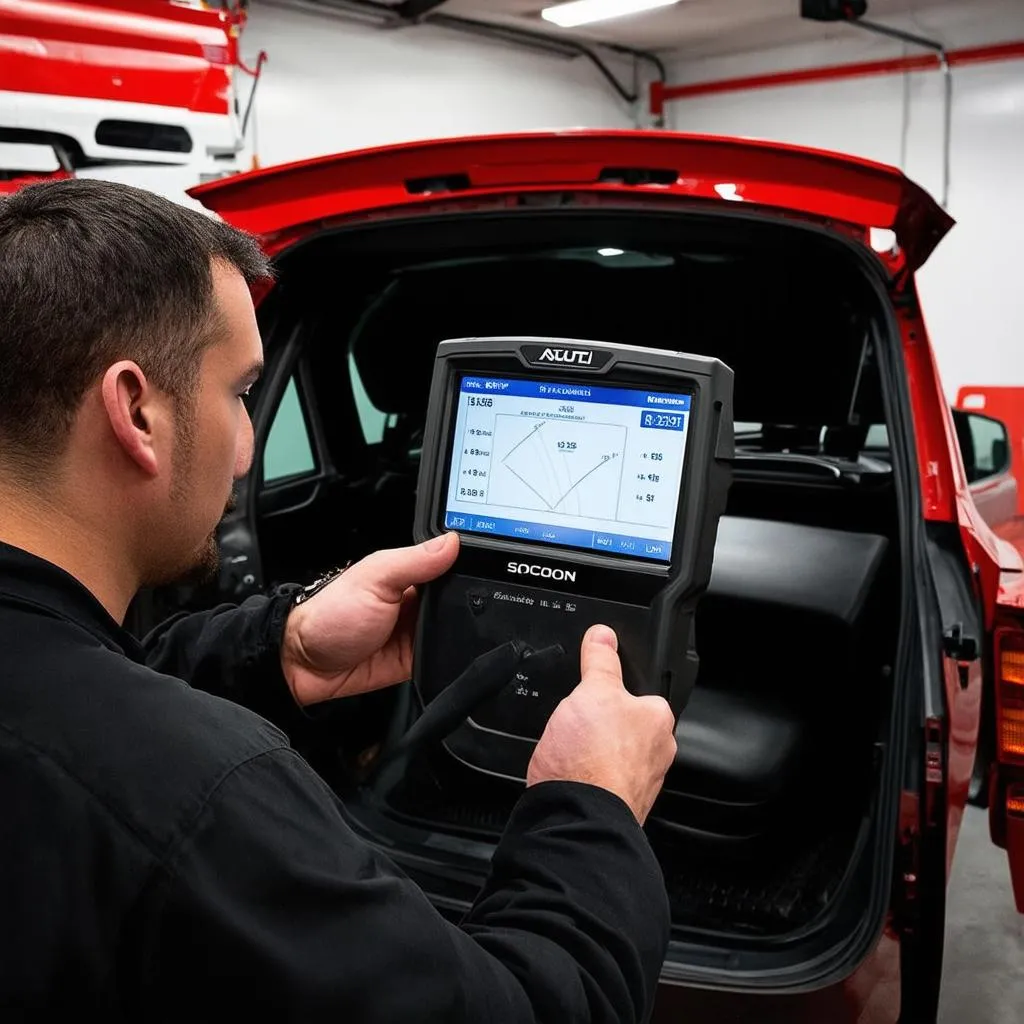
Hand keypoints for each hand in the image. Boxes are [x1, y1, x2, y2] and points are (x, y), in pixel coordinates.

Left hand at [280, 532, 458, 705]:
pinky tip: (447, 650)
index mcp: (408, 572)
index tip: (485, 567)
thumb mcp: (375, 578)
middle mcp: (416, 599)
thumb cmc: (329, 616)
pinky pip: (444, 656)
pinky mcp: (417, 658)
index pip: (450, 563)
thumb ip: (415, 560)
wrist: (304, 665)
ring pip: (456, 627)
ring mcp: (417, 630)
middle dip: (468, 601)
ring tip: (450, 628)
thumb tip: (452, 540)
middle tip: (466, 603)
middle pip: (459, 596)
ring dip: (459, 629)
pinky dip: (449, 654)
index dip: (467, 564)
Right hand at [526, 624, 676, 824]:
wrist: (575, 816)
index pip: (641, 692)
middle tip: (577, 721)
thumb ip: (601, 661)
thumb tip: (603, 635)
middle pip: (625, 724)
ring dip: (593, 750)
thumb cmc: (591, 758)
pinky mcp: (618, 803)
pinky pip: (601, 778)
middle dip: (601, 722)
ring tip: (571, 748)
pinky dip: (586, 773)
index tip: (594, 691)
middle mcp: (658, 752)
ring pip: (612, 753)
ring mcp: (639, 782)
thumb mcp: (592, 691)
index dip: (613, 688)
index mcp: (659, 719)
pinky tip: (571, 771)